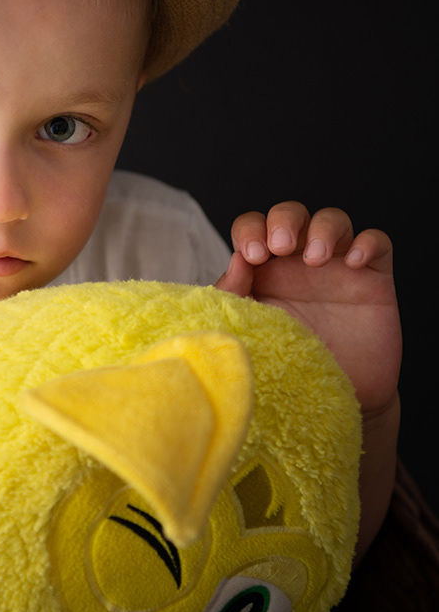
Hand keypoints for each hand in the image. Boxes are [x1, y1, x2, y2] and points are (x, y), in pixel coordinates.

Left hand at [216, 202, 399, 416]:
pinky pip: (377, 242)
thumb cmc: (285, 362)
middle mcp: (298, 260)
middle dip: (284, 220)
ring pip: (333, 220)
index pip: (253, 226)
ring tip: (315, 258)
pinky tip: (354, 264)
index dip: (251, 230)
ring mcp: (337, 265)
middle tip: (280, 246)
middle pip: (290, 213)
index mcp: (264, 267)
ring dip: (323, 228)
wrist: (332, 397)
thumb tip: (236, 260)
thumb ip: (234, 296)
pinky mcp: (373, 278)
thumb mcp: (250, 329)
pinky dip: (367, 243)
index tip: (253, 255)